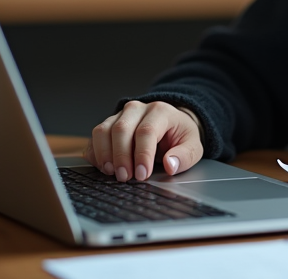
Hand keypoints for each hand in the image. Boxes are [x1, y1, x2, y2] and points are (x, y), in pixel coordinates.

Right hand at [84, 100, 202, 181]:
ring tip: (111, 173)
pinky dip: (95, 153)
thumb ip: (184, 156)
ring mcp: (120, 115)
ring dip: (105, 154)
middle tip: (125, 177)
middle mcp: (138, 109)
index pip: (147, 131)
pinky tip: (103, 167)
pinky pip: (95, 137)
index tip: (142, 174)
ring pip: (103, 130)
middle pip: (121, 129)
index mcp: (160, 111)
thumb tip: (170, 165)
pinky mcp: (108, 124)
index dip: (142, 154)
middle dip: (121, 156)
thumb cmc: (179, 135)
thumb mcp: (192, 145)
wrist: (170, 124)